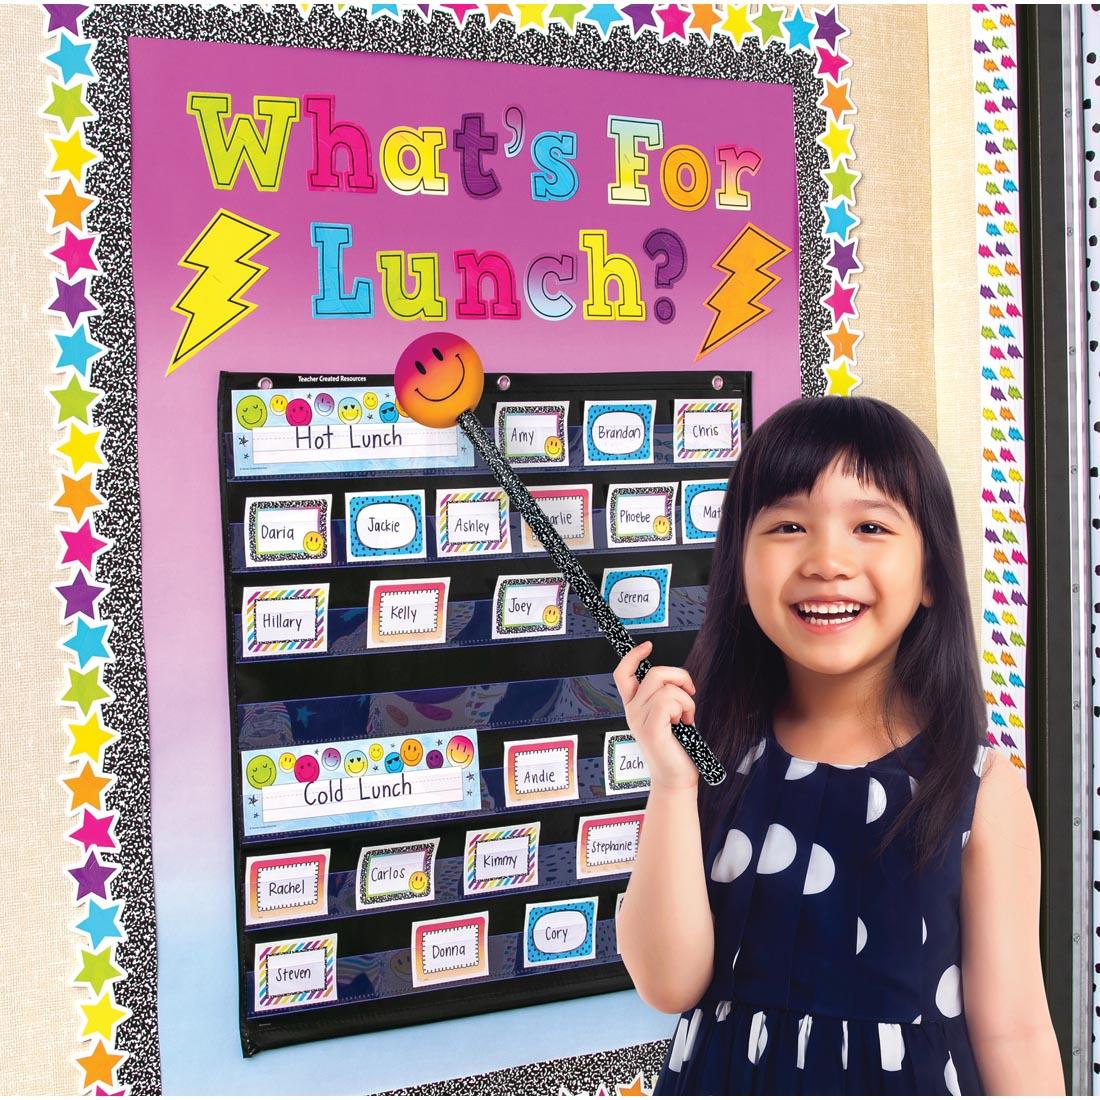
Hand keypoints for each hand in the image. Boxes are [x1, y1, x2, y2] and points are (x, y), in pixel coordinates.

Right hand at [612, 640, 699, 790]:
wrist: (677, 779)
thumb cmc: (677, 749)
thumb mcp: (668, 717)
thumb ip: (665, 697)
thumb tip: (676, 679)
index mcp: (635, 707)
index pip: (622, 674)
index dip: (632, 656)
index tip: (647, 645)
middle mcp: (633, 711)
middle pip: (654, 673)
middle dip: (679, 677)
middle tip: (689, 694)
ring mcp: (639, 720)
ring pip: (665, 687)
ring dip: (685, 699)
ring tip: (686, 717)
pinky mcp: (651, 729)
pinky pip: (669, 701)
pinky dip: (684, 708)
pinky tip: (685, 723)